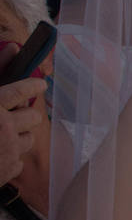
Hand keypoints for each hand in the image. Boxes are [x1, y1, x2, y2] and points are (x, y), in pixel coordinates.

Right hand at [0, 46, 45, 185]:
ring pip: (29, 139)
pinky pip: (19, 160)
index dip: (32, 86)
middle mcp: (3, 128)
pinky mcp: (8, 170)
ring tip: (2, 136)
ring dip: (19, 136)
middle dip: (25, 114)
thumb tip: (14, 49)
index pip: (22, 91)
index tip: (39, 84)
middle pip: (33, 116)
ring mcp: (8, 151)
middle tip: (13, 114)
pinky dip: (9, 157)